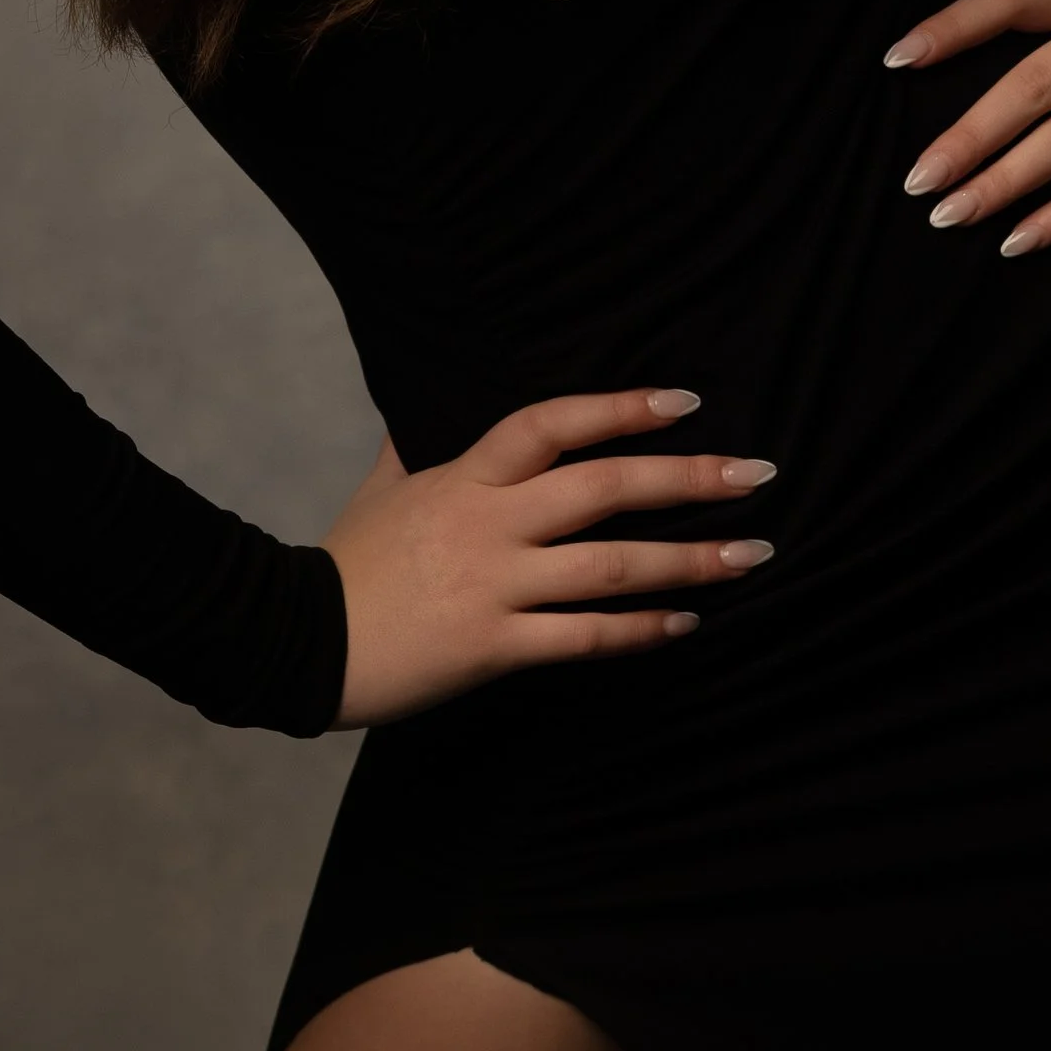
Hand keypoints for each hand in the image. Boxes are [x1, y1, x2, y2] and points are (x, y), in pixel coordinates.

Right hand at [324, 388, 778, 727]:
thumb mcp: (381, 488)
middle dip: (686, 479)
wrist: (295, 640)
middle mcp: (487, 523)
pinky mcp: (492, 646)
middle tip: (756, 473)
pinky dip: (640, 630)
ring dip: (689, 559)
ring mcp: (493, 585)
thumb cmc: (345, 563)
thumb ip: (417, 449)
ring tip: (752, 554)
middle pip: (601, 486)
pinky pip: (583, 637)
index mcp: (464, 477)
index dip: (620, 407)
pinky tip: (686, 623)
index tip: (686, 404)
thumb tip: (424, 412)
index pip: (551, 424)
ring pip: (608, 565)